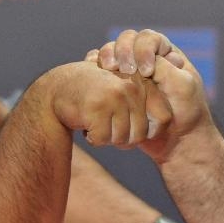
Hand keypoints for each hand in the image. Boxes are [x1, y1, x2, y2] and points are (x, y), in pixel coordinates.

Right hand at [48, 62, 170, 147]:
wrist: (58, 88)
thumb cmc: (95, 93)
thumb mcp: (125, 91)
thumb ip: (147, 102)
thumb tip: (165, 124)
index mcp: (143, 83)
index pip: (163, 119)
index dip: (149, 131)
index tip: (131, 127)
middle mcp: (131, 87)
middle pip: (140, 135)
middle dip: (123, 138)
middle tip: (108, 127)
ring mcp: (114, 96)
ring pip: (121, 139)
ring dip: (107, 138)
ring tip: (97, 122)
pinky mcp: (96, 107)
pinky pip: (102, 139)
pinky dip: (93, 139)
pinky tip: (87, 125)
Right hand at [87, 30, 212, 161]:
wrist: (177, 140)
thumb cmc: (187, 113)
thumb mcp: (182, 86)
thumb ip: (164, 67)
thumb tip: (140, 55)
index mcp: (165, 54)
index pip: (148, 39)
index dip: (143, 50)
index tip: (146, 71)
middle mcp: (146, 58)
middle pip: (126, 41)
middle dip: (121, 50)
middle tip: (121, 68)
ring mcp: (130, 72)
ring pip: (113, 53)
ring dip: (107, 57)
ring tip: (107, 69)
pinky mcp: (117, 87)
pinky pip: (102, 70)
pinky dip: (96, 69)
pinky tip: (96, 74)